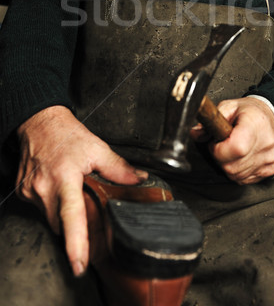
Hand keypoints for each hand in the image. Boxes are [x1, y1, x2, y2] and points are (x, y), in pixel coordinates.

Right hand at [16, 105, 147, 276]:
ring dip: (63, 213)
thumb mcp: (96, 147)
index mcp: (65, 177)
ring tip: (71, 190)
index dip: (76, 243)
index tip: (80, 263)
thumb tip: (138, 179)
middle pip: (61, 224)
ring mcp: (30, 191)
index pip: (72, 216)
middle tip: (86, 211)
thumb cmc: (65, 133)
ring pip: (50, 218)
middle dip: (74, 226)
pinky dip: (52, 204)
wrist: (39, 122)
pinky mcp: (23, 192)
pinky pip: (41, 208)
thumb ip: (118, 167)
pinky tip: (58, 187)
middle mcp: (44, 187)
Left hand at [191, 97, 273, 183]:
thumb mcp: (229, 107)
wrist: (273, 118)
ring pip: (236, 176)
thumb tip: (196, 133)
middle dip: (220, 158)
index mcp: (254, 125)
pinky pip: (244, 179)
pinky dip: (238, 171)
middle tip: (223, 144)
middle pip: (232, 166)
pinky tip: (241, 157)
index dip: (218, 149)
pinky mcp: (270, 170)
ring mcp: (269, 159)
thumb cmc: (250, 113)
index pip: (235, 148)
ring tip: (233, 149)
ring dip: (228, 165)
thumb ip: (211, 120)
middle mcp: (265, 144)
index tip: (217, 141)